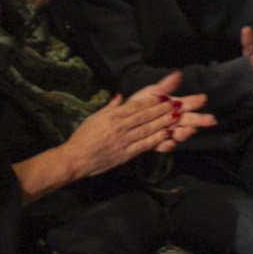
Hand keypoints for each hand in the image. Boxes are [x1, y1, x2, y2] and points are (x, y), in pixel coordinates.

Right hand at [58, 72, 211, 177]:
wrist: (74, 159)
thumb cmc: (83, 138)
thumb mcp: (95, 118)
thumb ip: (110, 108)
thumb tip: (120, 96)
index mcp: (112, 116)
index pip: (136, 106)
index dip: (152, 100)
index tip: (165, 95)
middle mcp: (119, 127)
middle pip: (145, 116)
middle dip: (163, 109)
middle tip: (178, 103)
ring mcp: (123, 141)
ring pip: (147, 129)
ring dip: (164, 122)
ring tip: (177, 115)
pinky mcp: (125, 154)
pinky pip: (143, 145)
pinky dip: (156, 139)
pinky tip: (167, 134)